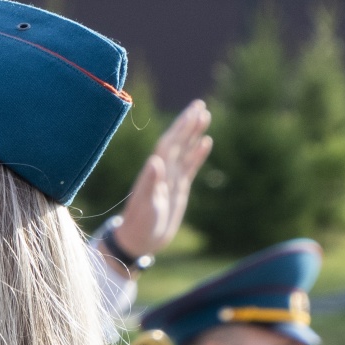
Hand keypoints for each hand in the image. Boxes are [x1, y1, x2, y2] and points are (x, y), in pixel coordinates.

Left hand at [112, 100, 212, 263]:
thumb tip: (155, 160)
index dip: (180, 128)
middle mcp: (162, 172)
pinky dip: (197, 153)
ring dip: (193, 134)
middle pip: (177, 142)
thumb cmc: (140, 225)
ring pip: (185, 151)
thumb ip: (150, 184)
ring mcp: (170, 179)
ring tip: (204, 115)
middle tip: (199, 104)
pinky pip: (189, 166)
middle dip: (187, 123)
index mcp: (154, 172)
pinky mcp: (177, 189)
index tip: (192, 111)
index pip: (169, 144)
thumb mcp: (146, 206)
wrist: (139, 241)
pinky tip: (205, 142)